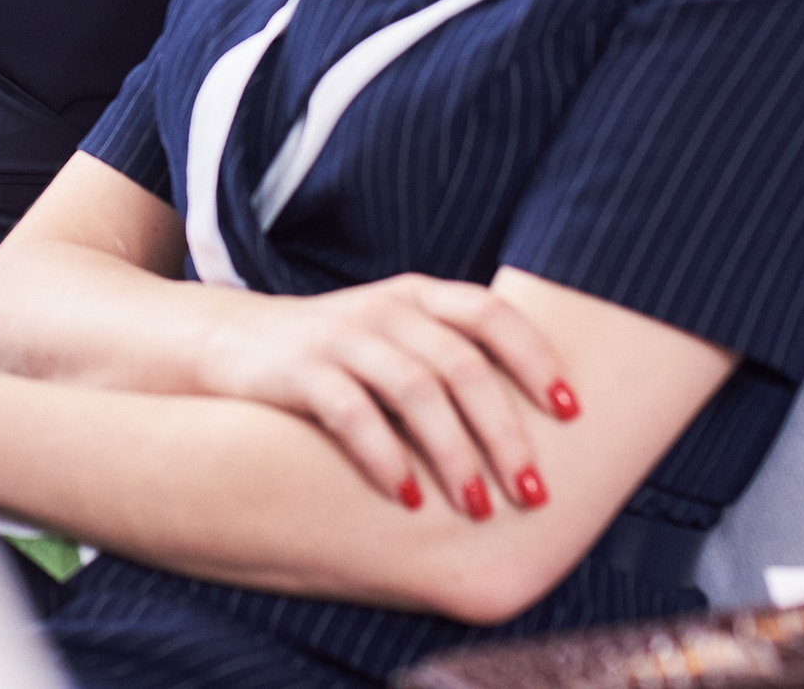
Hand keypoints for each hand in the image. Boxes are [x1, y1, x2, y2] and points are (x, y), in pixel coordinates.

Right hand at [197, 273, 578, 518]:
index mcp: (418, 296)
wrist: (232, 342)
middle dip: (505, 432)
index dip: (536, 359)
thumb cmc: (335, 354)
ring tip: (479, 506)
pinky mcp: (300, 369)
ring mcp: (341, 336)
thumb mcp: (394, 337)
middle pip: (462, 365)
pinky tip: (407, 498)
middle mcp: (385, 309)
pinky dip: (385, 457)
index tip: (572, 413)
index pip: (490, 314)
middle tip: (534, 491)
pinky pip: (351, 412)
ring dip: (454, 453)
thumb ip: (449, 357)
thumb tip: (537, 424)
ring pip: (415, 390)